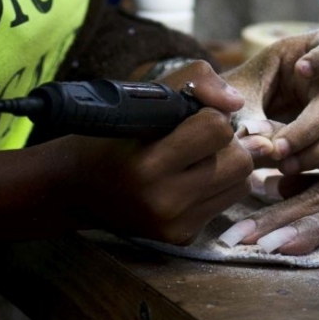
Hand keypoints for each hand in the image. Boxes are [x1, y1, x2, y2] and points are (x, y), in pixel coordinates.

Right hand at [58, 61, 260, 244]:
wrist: (77, 186)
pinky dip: (216, 188)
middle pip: (240, 162)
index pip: (217, 129)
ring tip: (197, 158)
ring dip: (227, 165)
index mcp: (149, 164)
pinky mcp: (181, 238)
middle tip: (199, 138)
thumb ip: (195, 81)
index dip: (209, 115)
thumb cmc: (114, 134)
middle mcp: (163, 202)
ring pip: (241, 184)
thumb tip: (236, 103)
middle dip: (226, 143)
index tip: (190, 116)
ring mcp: (174, 225)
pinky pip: (226, 204)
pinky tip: (189, 181)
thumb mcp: (145, 96)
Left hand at [223, 26, 318, 171]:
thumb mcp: (228, 98)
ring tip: (282, 166)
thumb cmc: (224, 100)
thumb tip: (266, 146)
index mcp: (300, 54)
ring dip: (318, 152)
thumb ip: (244, 118)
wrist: (216, 127)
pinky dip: (316, 168)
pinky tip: (287, 179)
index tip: (302, 69)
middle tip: (279, 149)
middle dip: (309, 129)